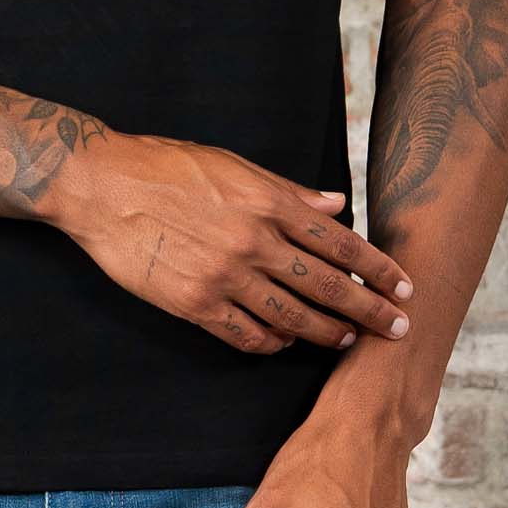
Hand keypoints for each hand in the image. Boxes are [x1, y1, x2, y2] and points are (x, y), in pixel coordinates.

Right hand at [58, 130, 414, 354]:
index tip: (404, 287)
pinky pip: (246, 335)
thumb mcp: (232, 164)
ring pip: (292, 317)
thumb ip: (287, 190)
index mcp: (267, 202)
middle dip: (370, 310)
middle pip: (327, 286)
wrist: (103, 186)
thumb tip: (335, 205)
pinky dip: (271, 343)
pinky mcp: (194, 305)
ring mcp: (224, 277)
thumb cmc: (167, 166)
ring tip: (346, 340)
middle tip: (399, 329)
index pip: (339, 243)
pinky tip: (283, 343)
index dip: (378, 269)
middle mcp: (252, 242)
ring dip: (325, 333)